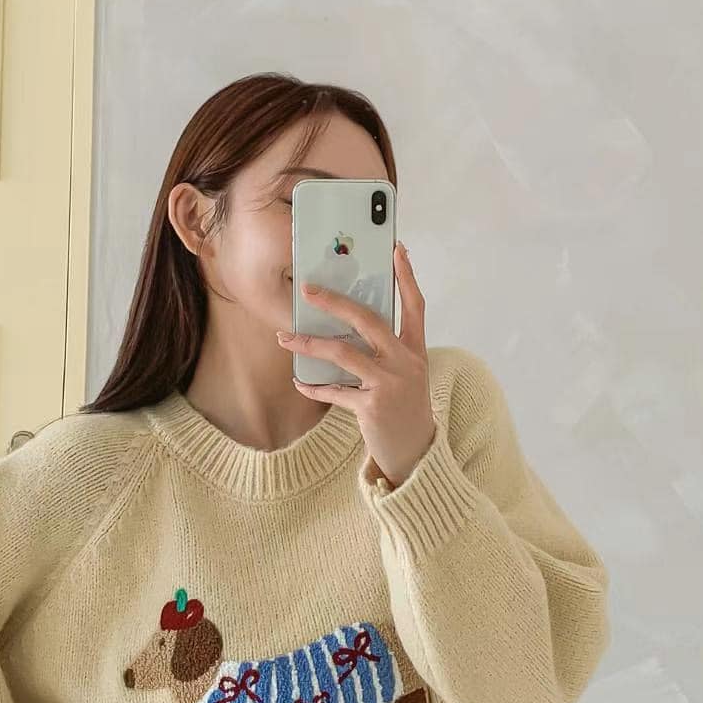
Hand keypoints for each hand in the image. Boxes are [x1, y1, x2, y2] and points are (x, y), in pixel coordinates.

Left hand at [275, 241, 434, 488]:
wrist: (416, 452)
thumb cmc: (405, 409)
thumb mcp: (406, 375)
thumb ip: (385, 351)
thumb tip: (346, 328)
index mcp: (415, 351)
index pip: (415, 306)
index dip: (407, 277)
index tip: (396, 250)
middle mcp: (405, 363)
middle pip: (369, 320)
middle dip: (335, 302)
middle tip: (307, 290)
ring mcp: (389, 385)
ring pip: (343, 353)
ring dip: (309, 344)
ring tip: (286, 338)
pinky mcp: (372, 408)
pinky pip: (334, 392)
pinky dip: (313, 387)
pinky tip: (299, 382)